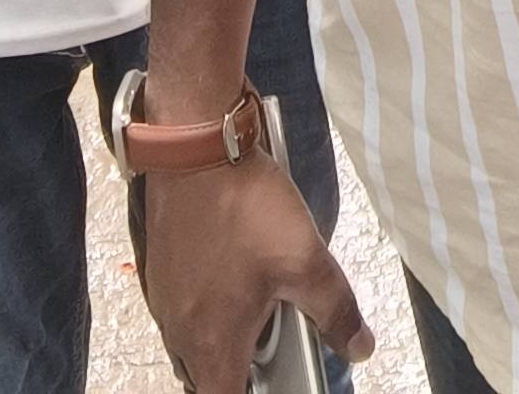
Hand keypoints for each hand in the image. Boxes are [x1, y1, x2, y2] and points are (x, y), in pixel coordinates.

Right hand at [142, 156, 373, 388]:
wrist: (195, 147)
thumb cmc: (243, 206)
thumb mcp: (306, 261)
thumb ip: (336, 312)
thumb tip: (358, 347)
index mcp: (212, 341)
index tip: (273, 384)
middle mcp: (179, 329)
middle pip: (205, 375)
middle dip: (237, 372)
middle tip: (272, 346)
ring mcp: (164, 299)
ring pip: (193, 341)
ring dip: (222, 337)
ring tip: (260, 307)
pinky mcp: (160, 269)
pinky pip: (183, 308)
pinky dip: (208, 306)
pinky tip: (237, 273)